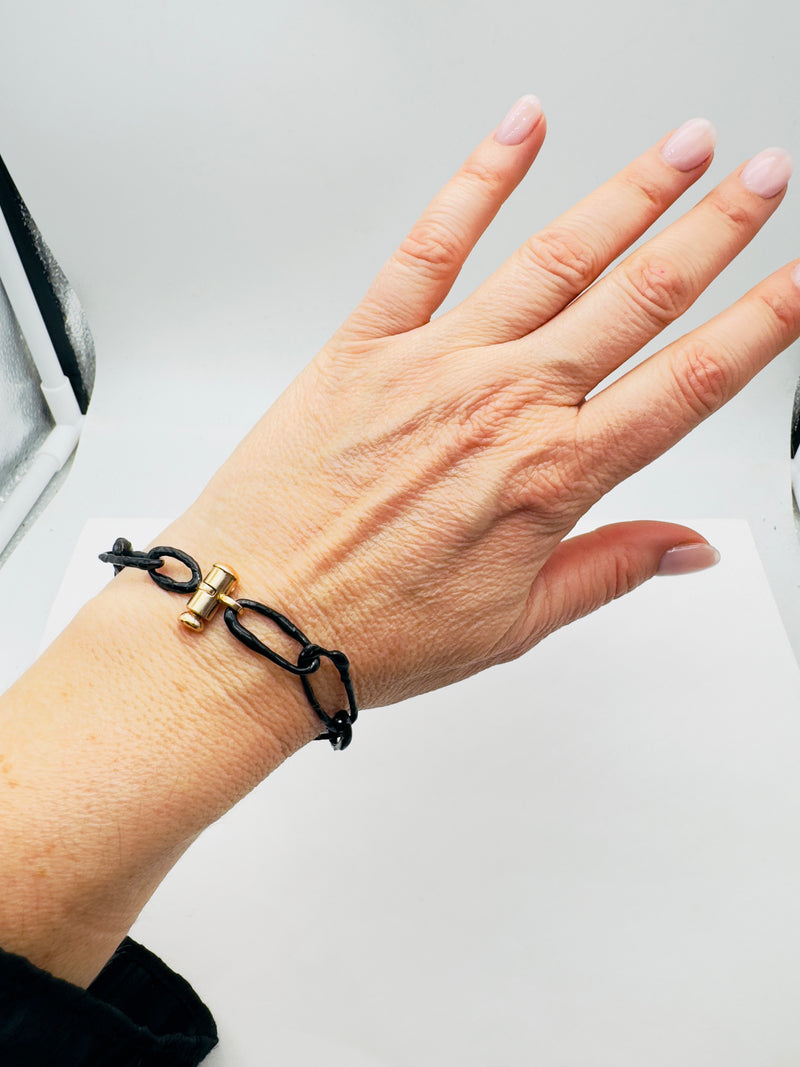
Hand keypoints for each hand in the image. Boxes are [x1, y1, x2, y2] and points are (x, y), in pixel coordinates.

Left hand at [179, 98, 796, 713]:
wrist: (260, 618)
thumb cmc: (374, 630)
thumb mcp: (514, 625)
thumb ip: (609, 570)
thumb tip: (686, 546)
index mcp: (552, 477)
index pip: (688, 382)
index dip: (763, 323)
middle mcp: (504, 404)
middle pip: (637, 297)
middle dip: (714, 229)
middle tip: (763, 177)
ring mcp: (436, 363)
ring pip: (555, 259)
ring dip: (629, 194)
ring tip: (683, 149)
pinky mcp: (367, 343)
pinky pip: (430, 245)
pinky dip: (479, 180)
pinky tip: (522, 130)